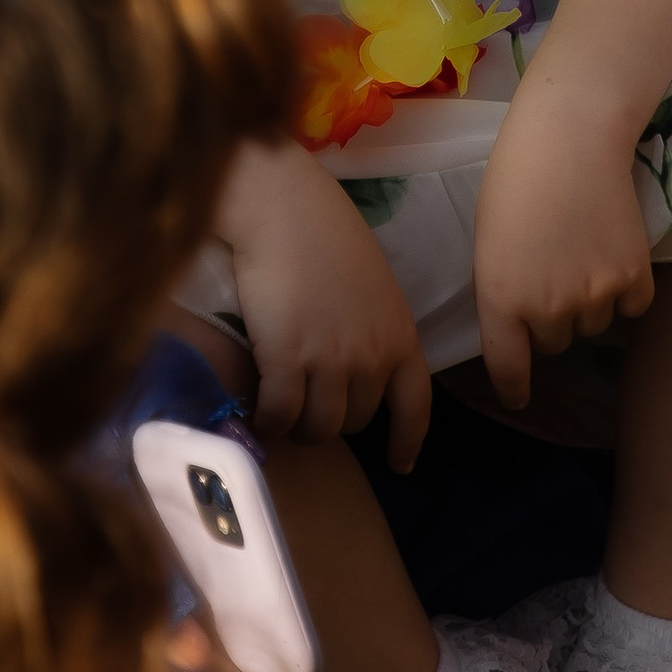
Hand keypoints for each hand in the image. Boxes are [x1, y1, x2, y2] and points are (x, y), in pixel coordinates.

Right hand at [217, 144, 432, 464]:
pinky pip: (279, 414)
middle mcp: (371, 356)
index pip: (415, 406)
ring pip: (317, 427)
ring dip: (296, 427)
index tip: (401, 464)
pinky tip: (256, 411)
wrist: (283, 207)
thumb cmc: (323, 232)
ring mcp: (329, 360)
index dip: (407, 440)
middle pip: (354, 422)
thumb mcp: (372, 285)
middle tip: (304, 405)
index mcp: (400, 335)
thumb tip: (352, 369)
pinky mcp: (286, 359)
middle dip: (330, 422)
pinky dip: (267, 419)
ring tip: (278, 413)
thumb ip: (372, 330)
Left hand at [473, 70, 654, 412]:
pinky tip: (612, 249)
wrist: (571, 139)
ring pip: (594, 325)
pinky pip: (631, 307)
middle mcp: (548, 308)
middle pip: (555, 342)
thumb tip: (522, 322)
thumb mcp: (488, 241)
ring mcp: (595, 296)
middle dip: (552, 318)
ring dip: (589, 302)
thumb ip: (503, 289)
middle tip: (552, 269)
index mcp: (501, 299)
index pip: (508, 367)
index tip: (519, 396)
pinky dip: (625, 289)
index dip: (514, 386)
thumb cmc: (515, 179)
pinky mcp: (635, 279)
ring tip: (581, 248)